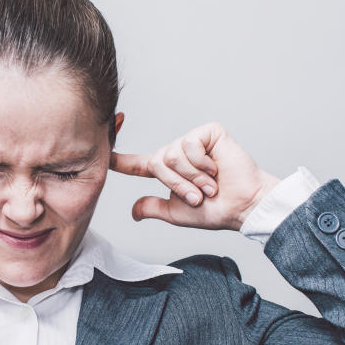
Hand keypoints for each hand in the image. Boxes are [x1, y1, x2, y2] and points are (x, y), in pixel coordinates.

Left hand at [109, 122, 279, 230]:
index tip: (102, 151)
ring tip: (210, 184)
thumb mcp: (175, 212)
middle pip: (157, 164)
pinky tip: (216, 167)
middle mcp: (177, 153)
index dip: (118, 160)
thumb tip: (133, 211)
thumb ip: (153, 207)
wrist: (242, 206)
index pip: (136, 165)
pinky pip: (189, 145)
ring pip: (173, 155)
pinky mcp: (208, 132)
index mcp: (167, 171)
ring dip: (193, 177)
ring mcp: (192, 141)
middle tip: (200, 195)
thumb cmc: (214, 211)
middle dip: (178, 185)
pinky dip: (202, 163)